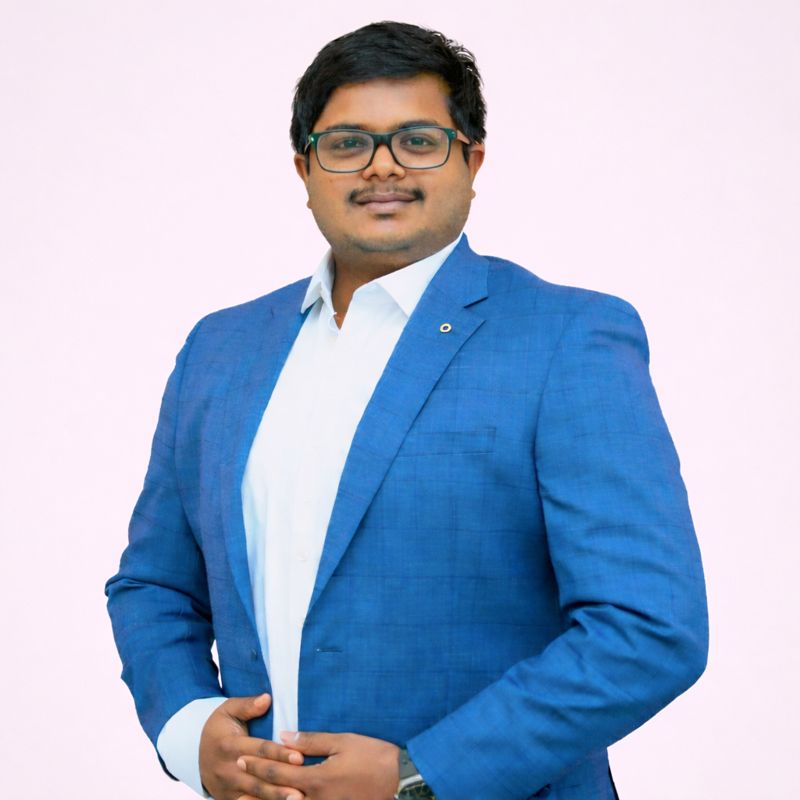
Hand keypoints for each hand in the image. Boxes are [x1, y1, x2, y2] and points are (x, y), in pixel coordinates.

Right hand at [199, 693, 305, 799]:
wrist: (196, 753)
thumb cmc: (220, 728)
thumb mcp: (228, 710)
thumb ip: (248, 705)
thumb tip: (267, 698)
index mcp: (229, 745)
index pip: (259, 750)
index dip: (279, 754)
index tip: (299, 757)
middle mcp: (228, 769)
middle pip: (259, 777)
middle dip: (281, 783)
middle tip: (303, 787)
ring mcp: (227, 787)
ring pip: (255, 795)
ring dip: (276, 798)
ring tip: (298, 799)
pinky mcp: (228, 798)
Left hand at [236, 731, 399, 799]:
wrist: (398, 778)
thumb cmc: (371, 755)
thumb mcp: (342, 742)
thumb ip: (311, 741)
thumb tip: (284, 736)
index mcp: (317, 779)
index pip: (281, 772)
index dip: (261, 764)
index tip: (243, 757)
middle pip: (279, 796)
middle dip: (256, 786)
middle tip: (237, 780)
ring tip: (245, 799)